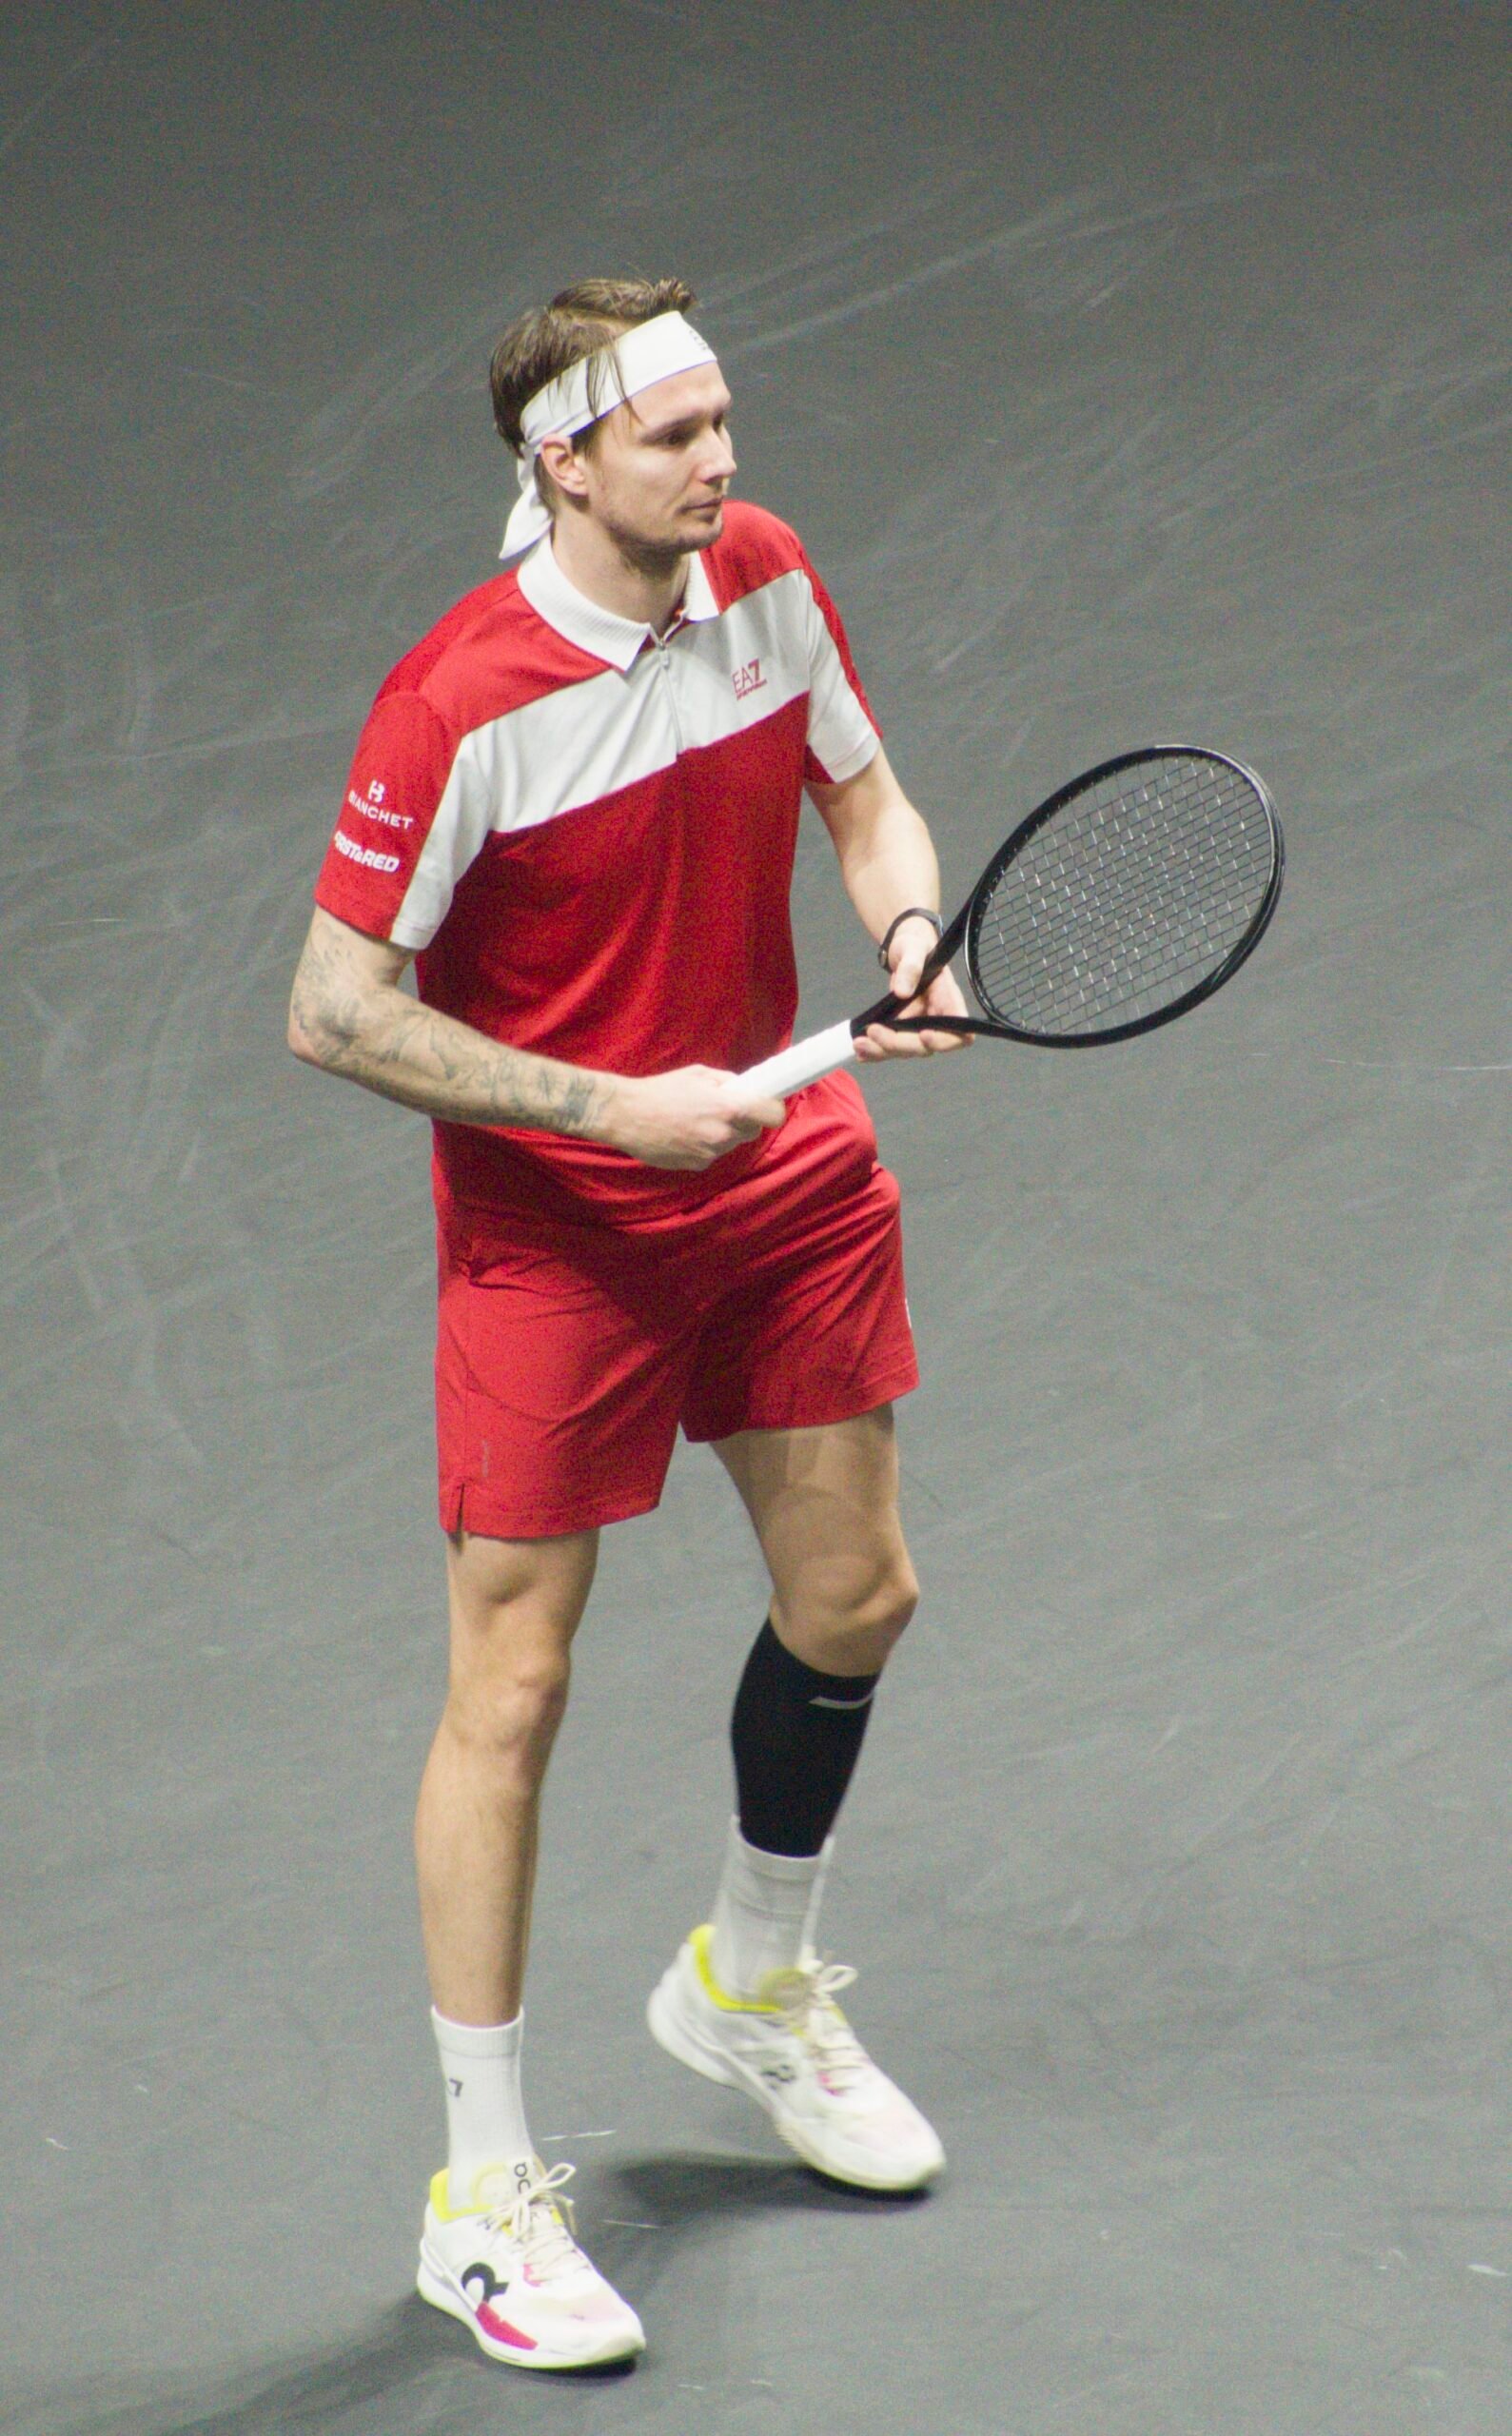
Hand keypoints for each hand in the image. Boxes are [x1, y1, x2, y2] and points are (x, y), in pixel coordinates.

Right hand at [605, 1065, 785, 1169]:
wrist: (625, 1115)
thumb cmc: (660, 1090)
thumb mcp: (698, 1074)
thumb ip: (727, 1082)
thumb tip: (745, 1089)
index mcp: (729, 1108)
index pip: (772, 1116)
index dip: (771, 1110)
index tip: (767, 1106)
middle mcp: (723, 1135)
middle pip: (751, 1132)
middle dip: (742, 1121)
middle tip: (721, 1109)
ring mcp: (710, 1154)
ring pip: (728, 1144)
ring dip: (720, 1134)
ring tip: (694, 1120)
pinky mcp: (695, 1166)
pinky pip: (710, 1155)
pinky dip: (703, 1146)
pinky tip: (682, 1133)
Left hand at [855, 917, 972, 1061]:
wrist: (903, 950)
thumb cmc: (915, 946)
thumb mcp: (913, 948)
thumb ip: (911, 966)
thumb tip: (902, 991)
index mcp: (949, 1001)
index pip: (961, 1034)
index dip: (944, 1040)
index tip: (923, 1035)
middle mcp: (937, 1019)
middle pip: (925, 1046)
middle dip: (898, 1044)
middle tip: (872, 1032)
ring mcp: (919, 1027)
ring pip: (905, 1050)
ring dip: (882, 1051)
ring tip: (858, 1043)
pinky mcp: (902, 1030)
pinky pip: (891, 1047)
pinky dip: (875, 1052)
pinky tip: (860, 1053)